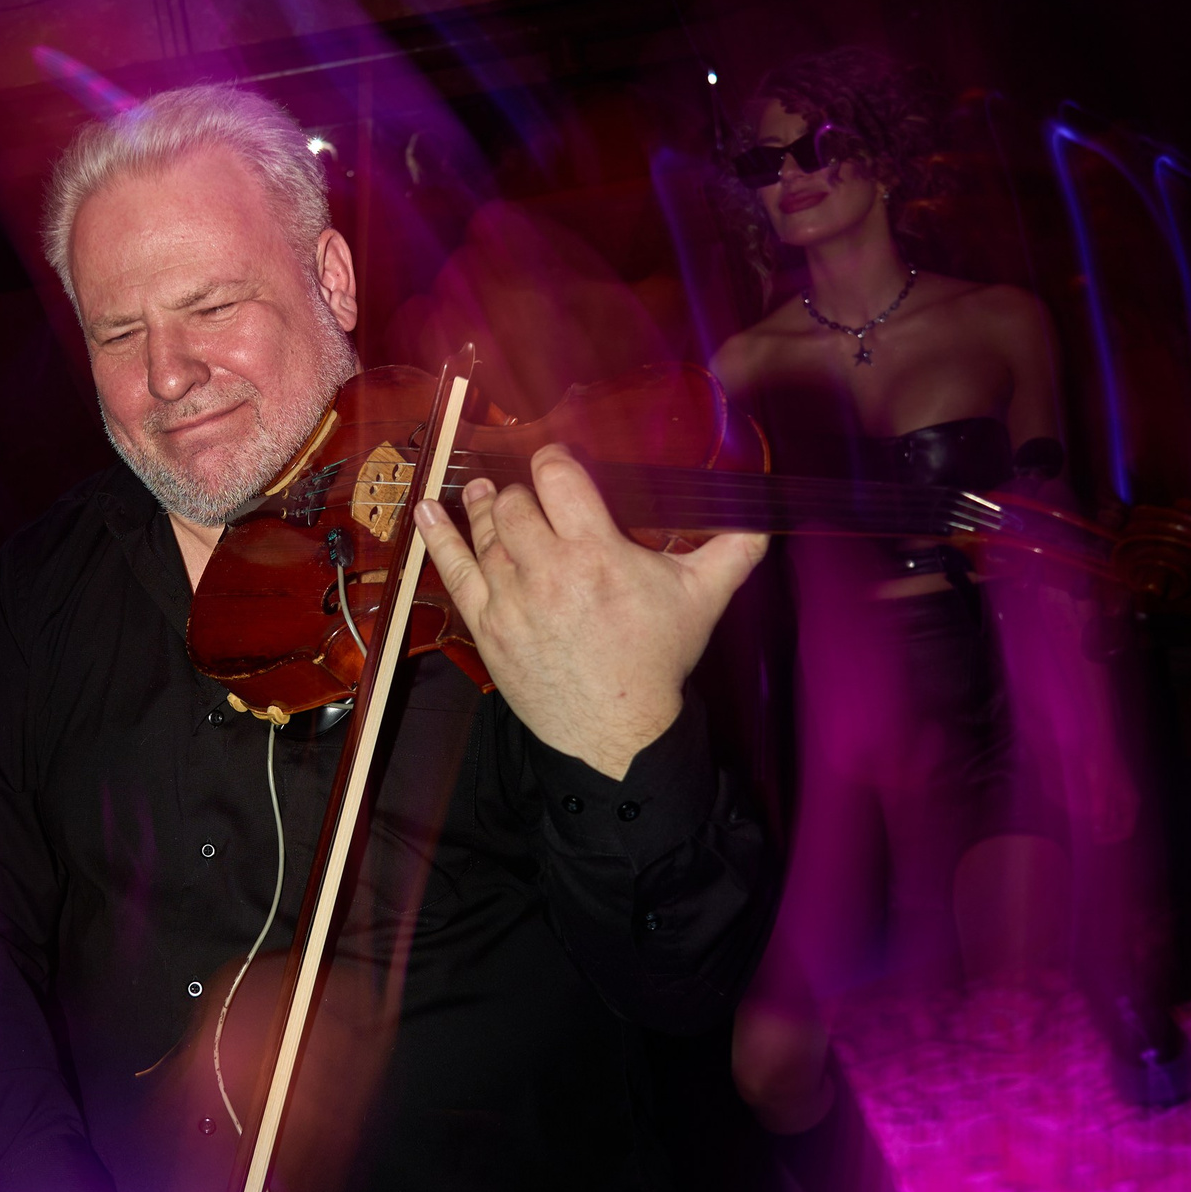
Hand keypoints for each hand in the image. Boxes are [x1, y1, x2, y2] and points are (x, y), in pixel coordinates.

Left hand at [415, 446, 766, 777]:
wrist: (616, 731)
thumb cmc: (656, 662)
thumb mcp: (702, 600)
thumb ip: (733, 550)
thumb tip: (764, 518)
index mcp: (597, 552)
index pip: (558, 476)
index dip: (554, 460)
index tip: (559, 464)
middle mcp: (548, 569)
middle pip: (514, 501)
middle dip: (521, 491)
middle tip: (533, 496)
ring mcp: (511, 598)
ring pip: (484, 530)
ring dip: (483, 505)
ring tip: (484, 491)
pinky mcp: (488, 626)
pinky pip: (453, 571)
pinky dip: (436, 539)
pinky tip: (426, 513)